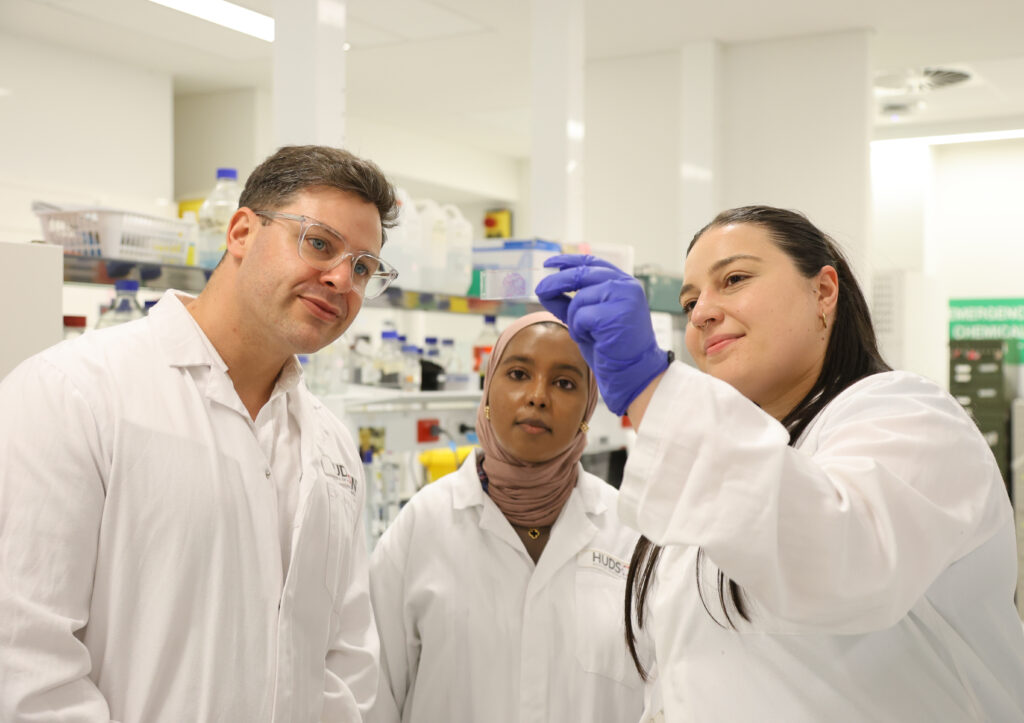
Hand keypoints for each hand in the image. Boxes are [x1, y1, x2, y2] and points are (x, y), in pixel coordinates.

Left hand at [535, 254, 667, 415]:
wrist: (632, 371)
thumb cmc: (611, 346)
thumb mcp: (586, 317)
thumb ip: (569, 301)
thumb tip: (544, 287)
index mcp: (622, 282)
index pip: (591, 262)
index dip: (567, 260)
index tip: (548, 263)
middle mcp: (626, 285)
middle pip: (581, 273)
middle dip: (556, 282)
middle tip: (540, 290)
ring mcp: (624, 298)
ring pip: (579, 298)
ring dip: (574, 319)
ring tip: (587, 333)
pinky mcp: (616, 314)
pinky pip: (581, 316)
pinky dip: (579, 330)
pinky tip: (593, 339)